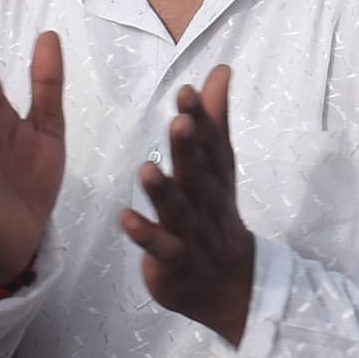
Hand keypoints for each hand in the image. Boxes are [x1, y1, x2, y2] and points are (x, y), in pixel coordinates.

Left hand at [121, 68, 256, 345]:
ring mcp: (192, 234)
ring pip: (179, 211)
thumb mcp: (219, 166)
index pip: (211, 144)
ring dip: (164, 191)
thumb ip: (215, 120)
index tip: (186, 91)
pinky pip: (161, 249)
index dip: (201, 118)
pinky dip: (145, 235)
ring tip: (147, 169)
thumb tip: (220, 71)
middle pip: (198, 173)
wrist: (232, 286)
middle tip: (178, 122)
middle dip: (189, 148)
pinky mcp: (175, 263)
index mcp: (216, 176)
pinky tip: (126, 218)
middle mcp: (207, 202)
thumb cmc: (216, 215)